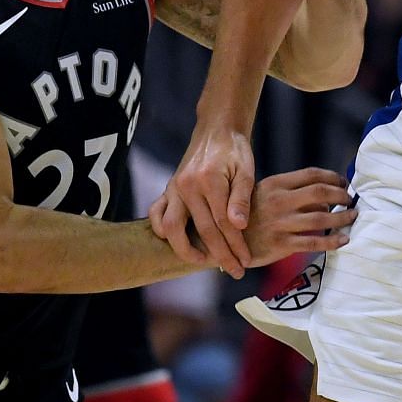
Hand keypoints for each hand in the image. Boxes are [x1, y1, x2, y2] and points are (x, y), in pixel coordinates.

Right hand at [152, 123, 256, 274]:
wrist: (216, 131)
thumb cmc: (234, 151)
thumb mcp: (246, 170)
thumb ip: (241, 199)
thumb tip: (238, 226)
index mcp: (209, 181)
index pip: (223, 224)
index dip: (236, 246)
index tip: (246, 261)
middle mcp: (187, 186)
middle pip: (202, 231)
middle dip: (220, 255)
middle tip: (235, 270)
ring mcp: (173, 188)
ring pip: (170, 229)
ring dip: (185, 250)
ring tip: (203, 262)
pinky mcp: (167, 190)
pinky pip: (156, 215)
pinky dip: (162, 232)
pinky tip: (179, 243)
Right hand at [241, 168, 355, 267]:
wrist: (225, 241)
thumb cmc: (248, 216)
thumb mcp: (263, 195)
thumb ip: (290, 193)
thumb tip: (324, 199)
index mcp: (275, 184)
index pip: (312, 174)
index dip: (332, 177)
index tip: (343, 182)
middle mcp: (279, 201)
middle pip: (321, 193)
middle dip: (341, 195)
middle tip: (351, 200)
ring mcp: (281, 223)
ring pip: (321, 217)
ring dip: (342, 217)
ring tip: (352, 217)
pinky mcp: (281, 244)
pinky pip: (314, 242)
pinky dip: (332, 241)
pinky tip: (344, 240)